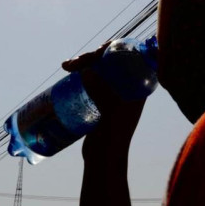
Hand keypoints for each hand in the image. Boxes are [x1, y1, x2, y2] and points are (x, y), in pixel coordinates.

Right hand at [62, 42, 145, 160]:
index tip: (97, 49)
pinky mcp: (101, 100)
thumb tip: (85, 70)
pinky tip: (68, 73)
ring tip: (66, 66)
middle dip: (92, 56)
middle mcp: (128, 87)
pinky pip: (92, 79)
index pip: (130, 56)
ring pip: (100, 68)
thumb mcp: (109, 110)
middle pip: (111, 61)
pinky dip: (81, 73)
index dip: (115, 47)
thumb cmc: (112, 135)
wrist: (104, 158)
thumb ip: (100, 90)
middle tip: (73, 63)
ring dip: (84, 63)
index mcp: (138, 87)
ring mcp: (114, 93)